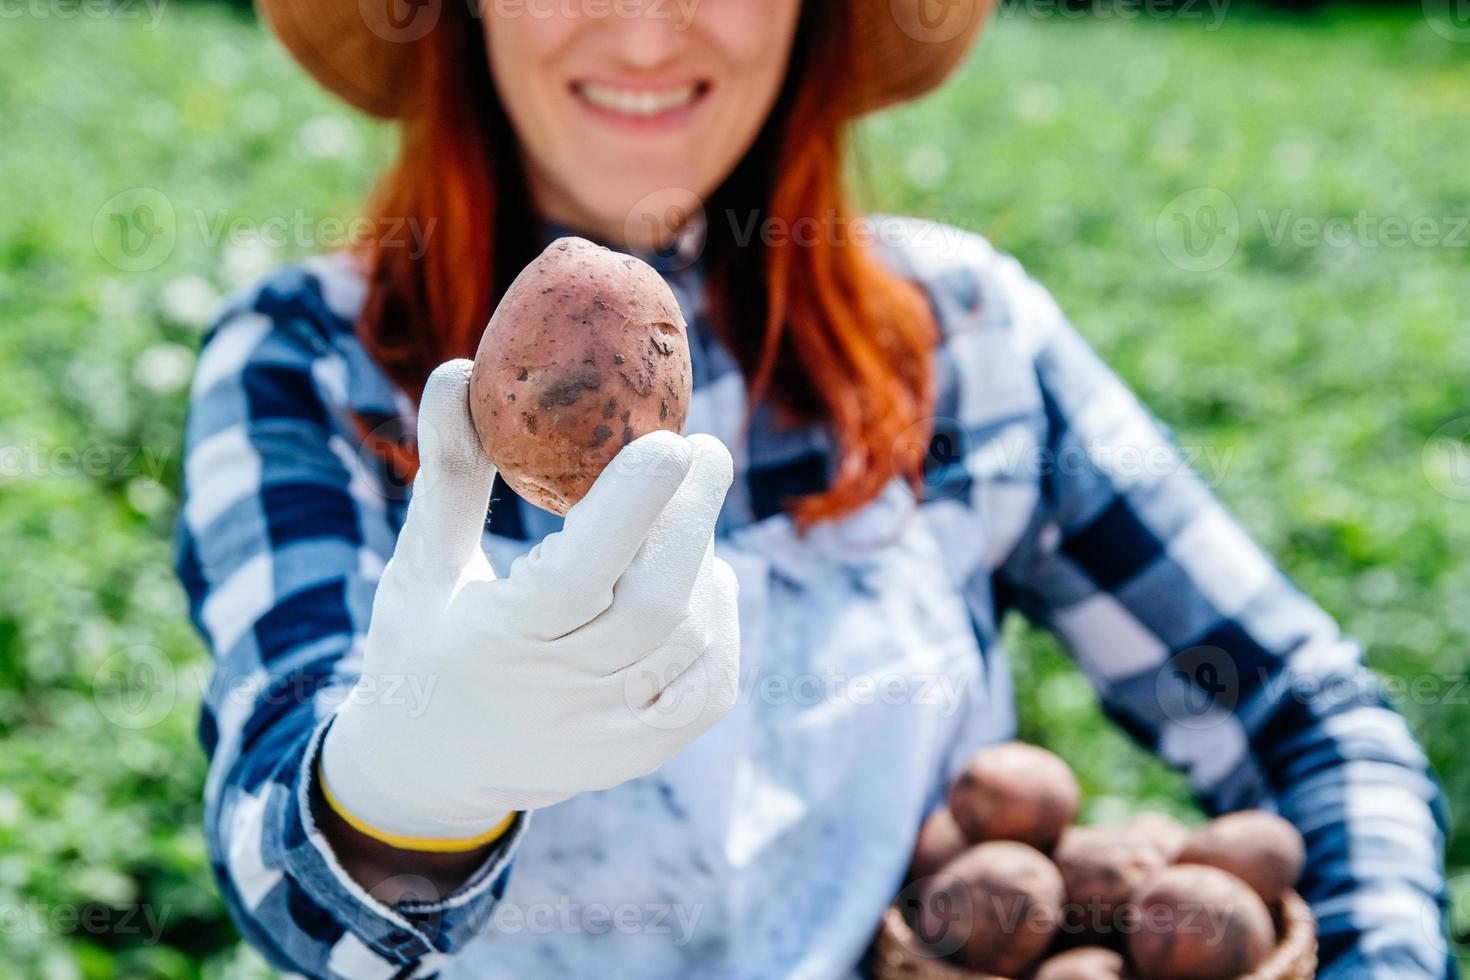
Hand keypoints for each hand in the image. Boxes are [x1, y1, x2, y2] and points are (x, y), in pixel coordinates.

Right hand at [320, 359, 739, 846]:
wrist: (429, 773)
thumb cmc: (422, 646)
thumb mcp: (420, 562)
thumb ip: (449, 471)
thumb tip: (460, 369)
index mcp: (492, 644)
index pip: (578, 572)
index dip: (632, 504)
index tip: (670, 439)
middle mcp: (554, 699)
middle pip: (656, 605)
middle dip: (693, 517)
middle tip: (707, 450)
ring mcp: (603, 738)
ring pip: (689, 639)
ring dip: (703, 563)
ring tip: (684, 516)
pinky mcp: (639, 757)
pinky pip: (710, 686)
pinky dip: (719, 623)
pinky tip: (700, 583)